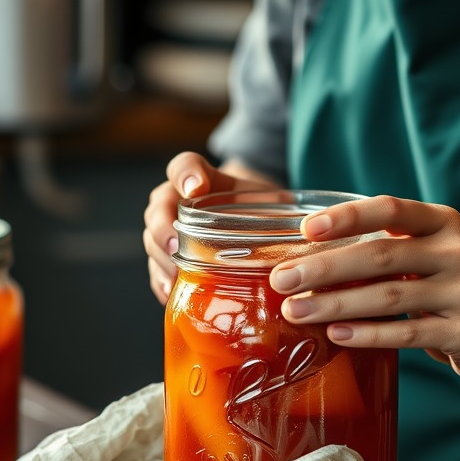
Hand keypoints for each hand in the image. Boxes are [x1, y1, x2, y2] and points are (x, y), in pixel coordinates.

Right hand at [143, 152, 278, 303]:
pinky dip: (161, 283)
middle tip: (173, 245)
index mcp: (202, 179)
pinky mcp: (171, 260)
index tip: (196, 188)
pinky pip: (157, 270)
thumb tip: (308, 235)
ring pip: (151, 240)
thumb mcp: (273, 201)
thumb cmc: (262, 209)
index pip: (184, 165)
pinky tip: (172, 295)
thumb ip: (280, 210)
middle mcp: (178, 202)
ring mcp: (170, 231)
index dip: (185, 174)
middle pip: (158, 207)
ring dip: (159, 260)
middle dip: (162, 227)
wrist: (254, 225)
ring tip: (174, 278)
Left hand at [269, 194, 459, 385]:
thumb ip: (388, 249)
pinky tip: (335, 334)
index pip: (390, 209)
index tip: (306, 228)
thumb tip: (307, 257)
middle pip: (380, 255)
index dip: (347, 217)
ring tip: (296, 311)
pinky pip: (406, 333)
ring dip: (336, 303)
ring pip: (388, 296)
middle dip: (325, 268)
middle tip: (282, 279)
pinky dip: (367, 334)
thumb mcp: (432, 255)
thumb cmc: (456, 289)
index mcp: (443, 223)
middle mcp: (457, 251)